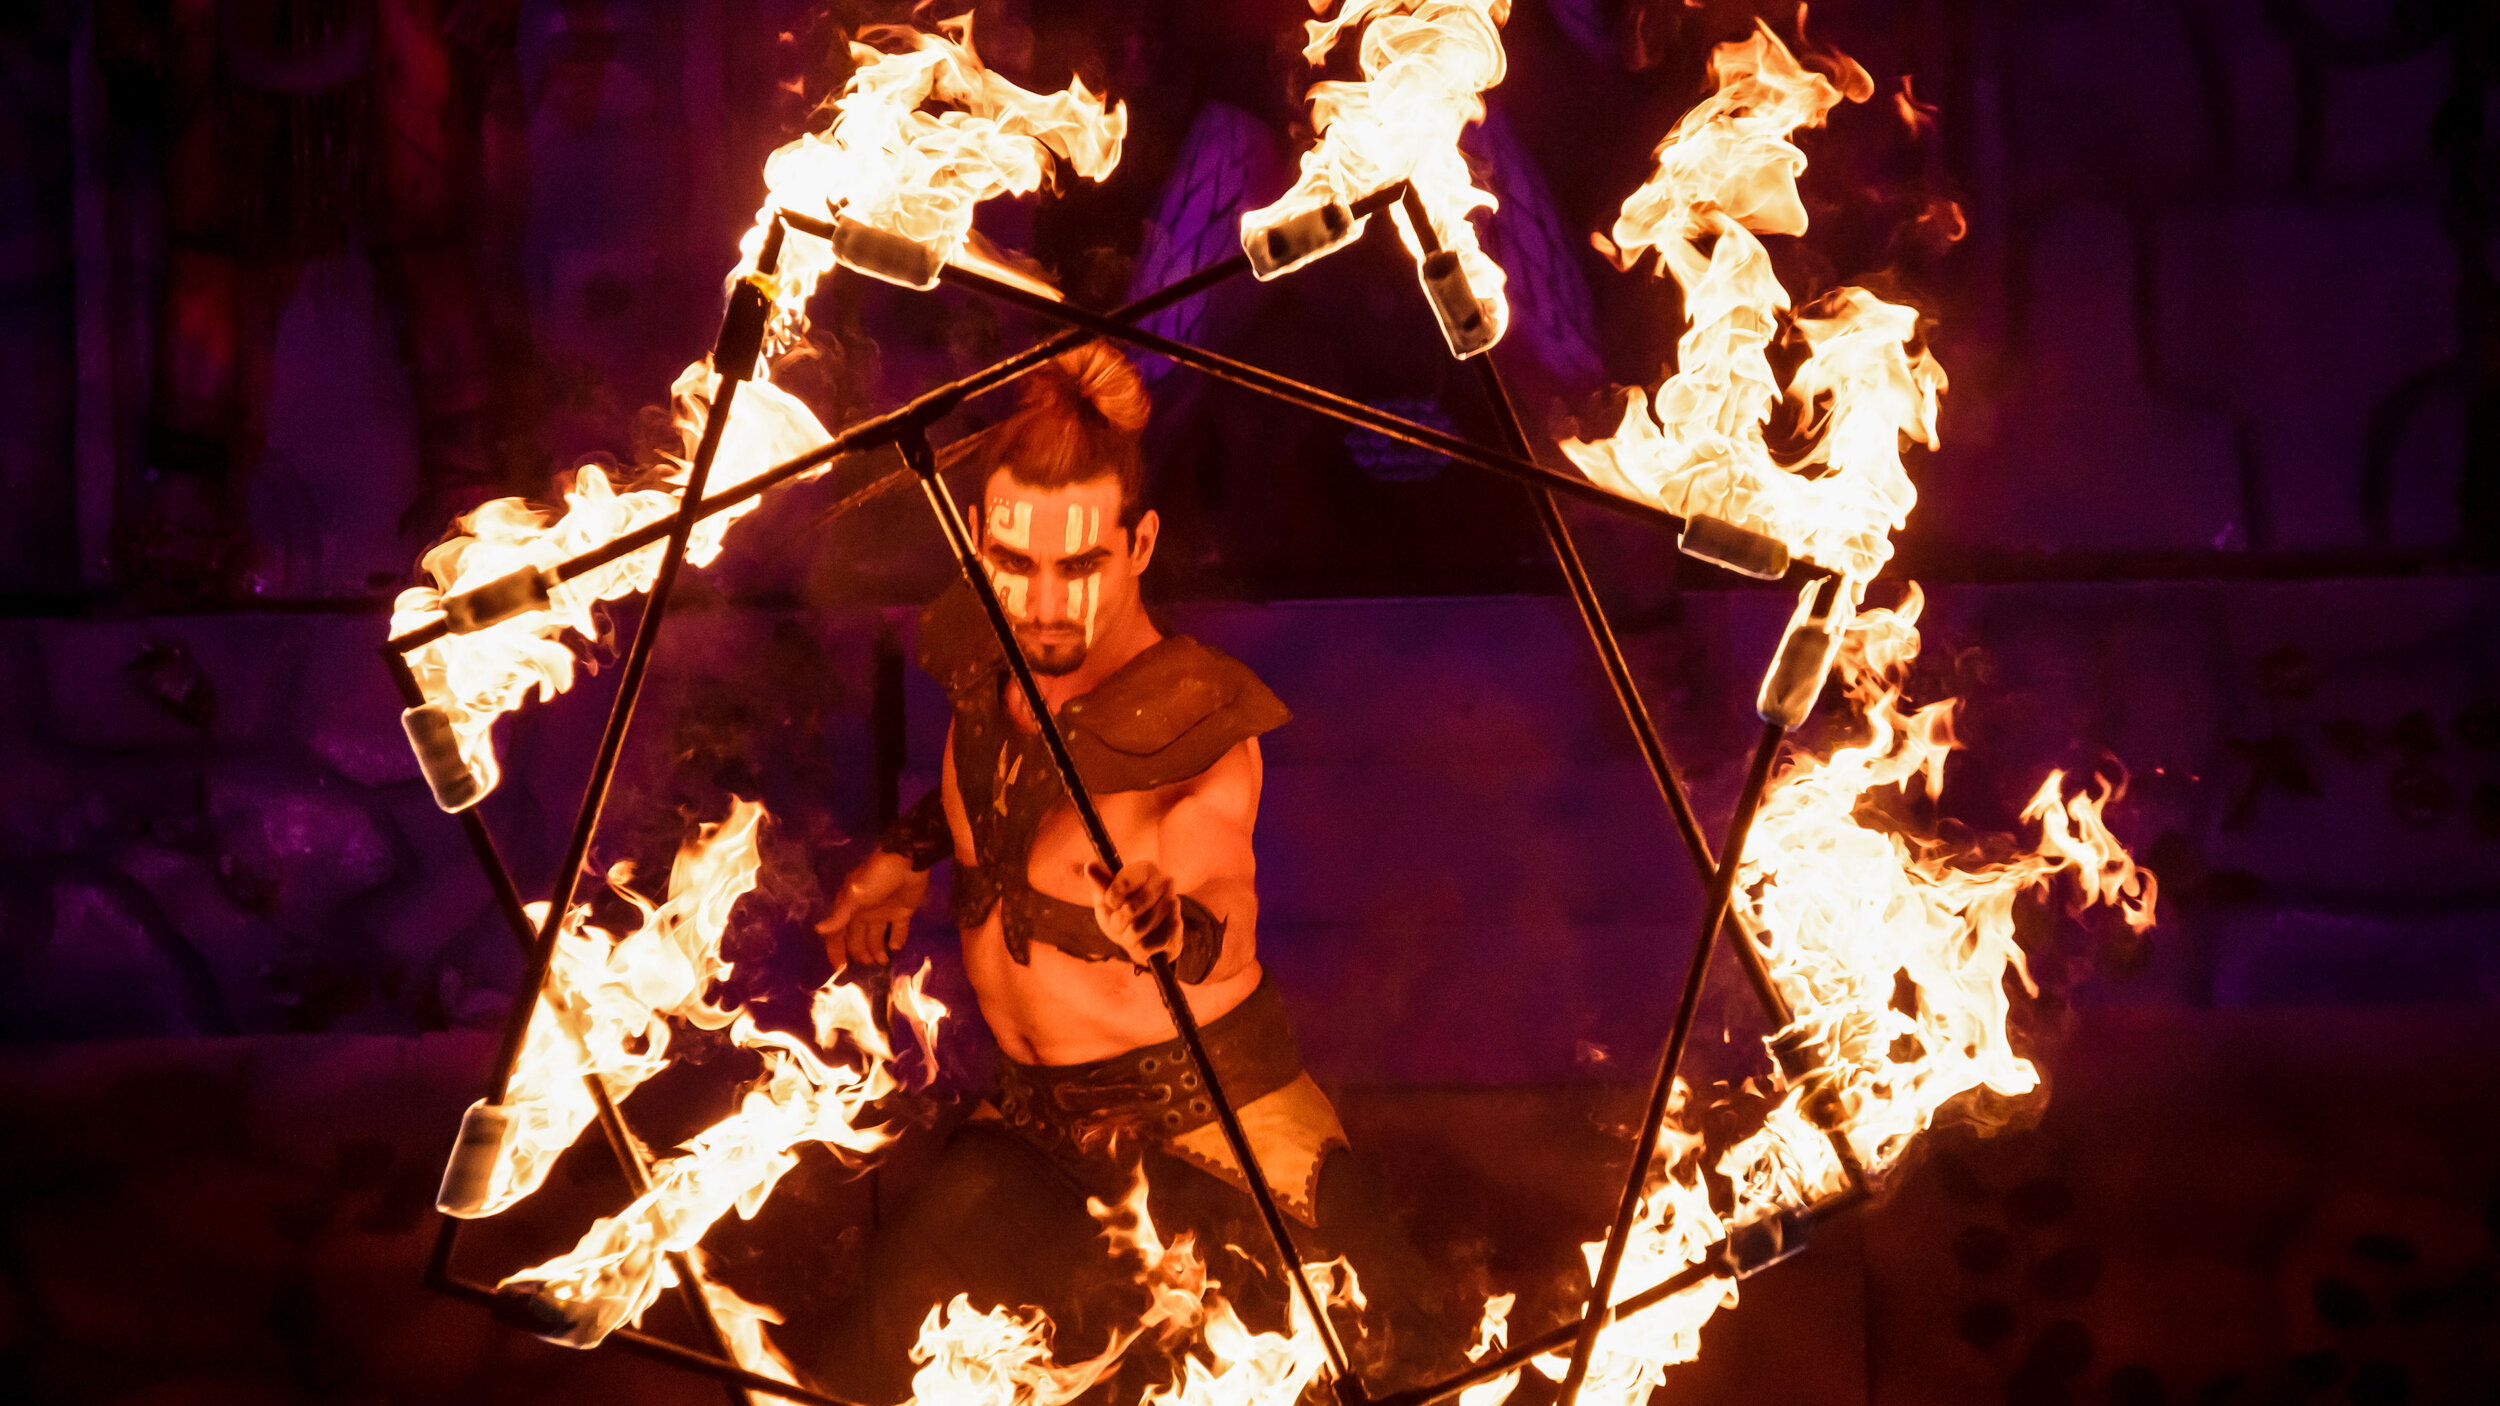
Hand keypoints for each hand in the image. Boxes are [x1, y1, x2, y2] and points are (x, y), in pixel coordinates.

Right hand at [817, 850, 929, 970]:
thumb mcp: (855, 895)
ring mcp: (883, 912)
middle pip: (857, 938)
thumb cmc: (877, 877)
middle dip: (860, 953)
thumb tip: (818, 930)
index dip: (837, 950)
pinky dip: (897, 940)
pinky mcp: (902, 911)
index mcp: (849, 907)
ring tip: (882, 962)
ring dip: (878, 950)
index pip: (838, 933)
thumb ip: (840, 915)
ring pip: (877, 937)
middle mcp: (864, 912)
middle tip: (867, 965)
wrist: (907, 860)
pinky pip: (898, 930)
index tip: (840, 968)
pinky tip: (896, 948)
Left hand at [1087, 861, 1179, 967]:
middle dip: (1117, 922)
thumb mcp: (1106, 898)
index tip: (1110, 903)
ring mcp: (1173, 904)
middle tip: (1116, 924)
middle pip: (1131, 908)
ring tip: (1129, 934)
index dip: (1111, 899)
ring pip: (1138, 928)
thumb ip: (1100, 883)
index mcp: (1146, 868)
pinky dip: (1139, 949)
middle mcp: (1164, 882)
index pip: (1125, 883)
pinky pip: (1148, 944)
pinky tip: (1143, 943)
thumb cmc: (1121, 912)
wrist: (1142, 939)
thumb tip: (1090, 866)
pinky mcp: (1177, 927)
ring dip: (1126, 937)